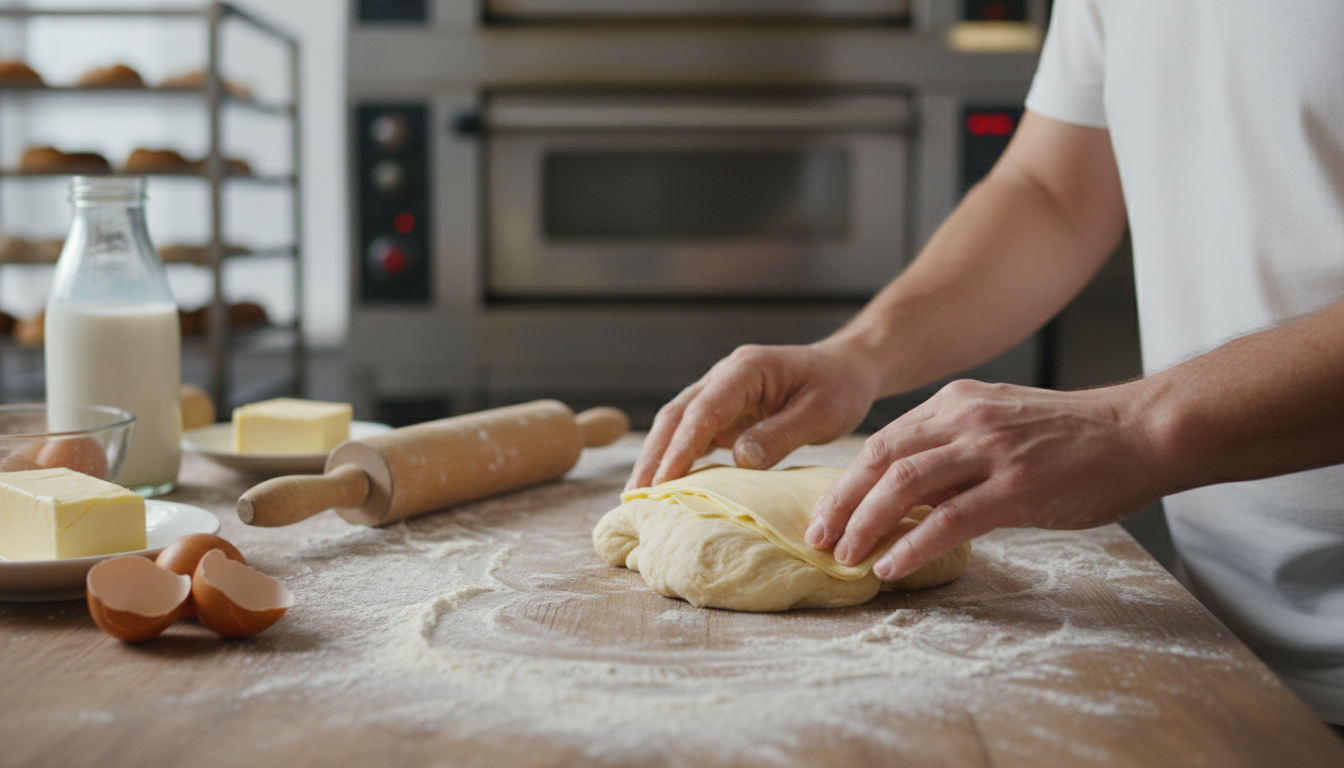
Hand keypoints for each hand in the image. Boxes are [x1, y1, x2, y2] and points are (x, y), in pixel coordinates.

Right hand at [628, 341, 880, 489]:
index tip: (663, 482)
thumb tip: (740, 460)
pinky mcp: (724, 410)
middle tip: (636, 495)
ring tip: (642, 496)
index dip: (680, 448)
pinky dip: (677, 458)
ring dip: (658, 457)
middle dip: (654, 455)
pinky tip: (669, 485)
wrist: (846, 369)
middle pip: (676, 415)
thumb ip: (780, 435)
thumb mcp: (820, 413)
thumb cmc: (839, 387)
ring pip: (677, 423)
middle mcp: (725, 376)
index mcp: (747, 369)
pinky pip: (693, 433)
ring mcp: (721, 392)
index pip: (703, 410)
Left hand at [806, 378, 1167, 580]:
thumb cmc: (1074, 437)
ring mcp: (990, 451)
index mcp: (956, 403)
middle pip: (881, 460)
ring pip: (903, 485)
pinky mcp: (1017, 487)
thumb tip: (909, 493)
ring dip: (865, 524)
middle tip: (818, 538)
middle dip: (841, 502)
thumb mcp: (1001, 423)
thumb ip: (954, 448)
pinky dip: (913, 545)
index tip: (825, 512)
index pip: (883, 442)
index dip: (847, 480)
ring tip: (845, 556)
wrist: (1141, 431)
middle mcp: (965, 419)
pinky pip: (949, 519)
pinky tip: (892, 566)